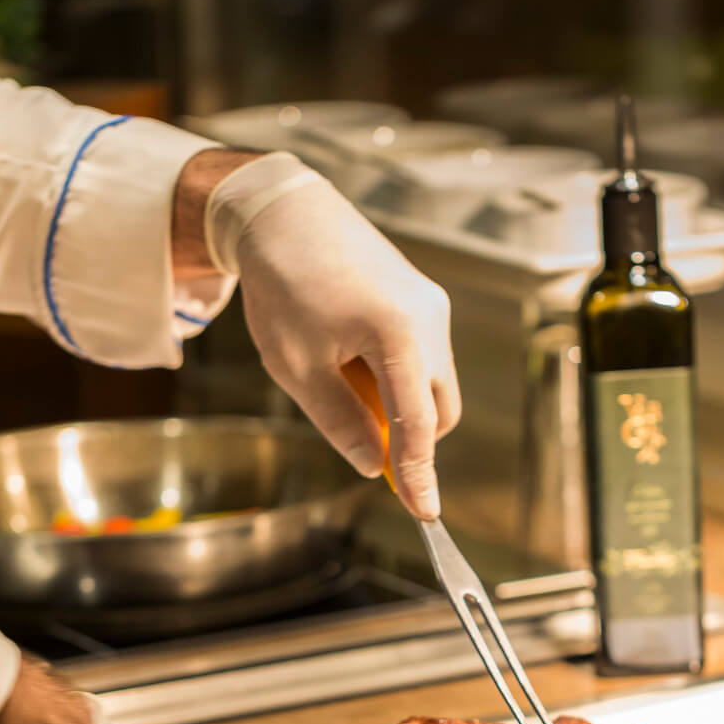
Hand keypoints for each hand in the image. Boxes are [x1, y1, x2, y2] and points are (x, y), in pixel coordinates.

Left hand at [204, 154, 460, 518]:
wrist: (286, 211)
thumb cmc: (283, 284)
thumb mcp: (296, 365)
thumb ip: (337, 419)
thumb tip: (368, 463)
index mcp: (400, 333)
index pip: (419, 424)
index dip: (419, 473)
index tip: (425, 513)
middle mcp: (430, 318)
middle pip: (439, 409)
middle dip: (408, 436)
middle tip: (355, 434)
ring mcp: (431, 305)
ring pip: (430, 383)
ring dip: (395, 401)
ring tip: (335, 369)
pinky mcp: (423, 298)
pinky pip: (420, 356)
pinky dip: (392, 374)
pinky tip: (345, 349)